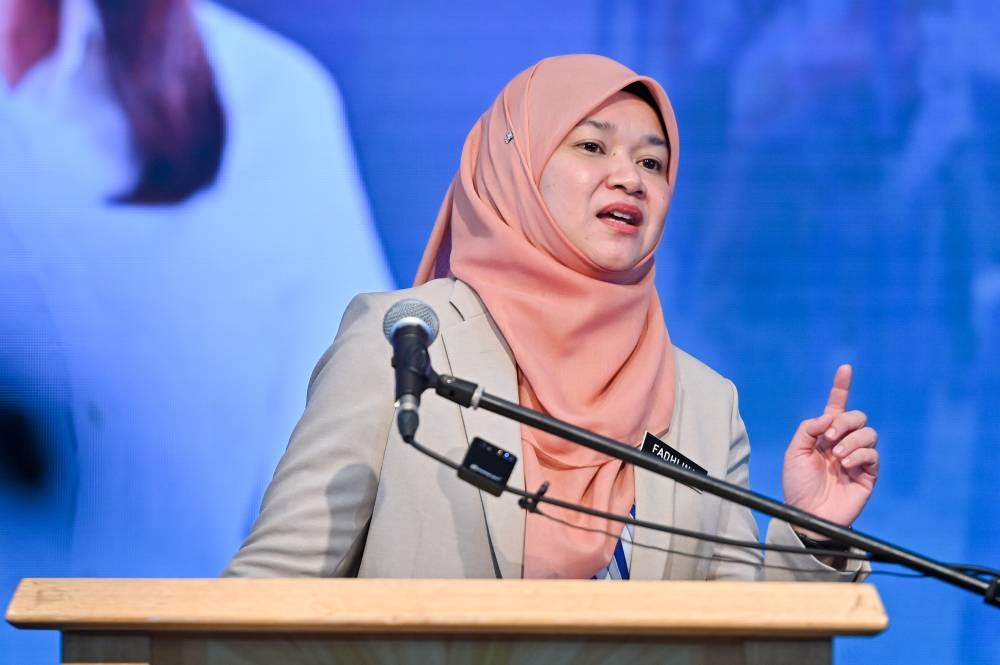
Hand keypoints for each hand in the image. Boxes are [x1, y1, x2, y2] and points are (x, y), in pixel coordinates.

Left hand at [782, 364, 878, 529]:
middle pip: (857, 416)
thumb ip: (809, 428)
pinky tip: (846, 465)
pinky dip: (859, 455)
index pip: (836, 407)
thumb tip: (829, 416)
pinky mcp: (868, 473)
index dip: (841, 387)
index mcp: (824, 435)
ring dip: (851, 440)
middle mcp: (842, 442)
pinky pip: (873, 454)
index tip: (845, 368)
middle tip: (828, 439)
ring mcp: (857, 457)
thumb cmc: (798, 484)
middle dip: (844, 422)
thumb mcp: (794, 451)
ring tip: (837, 456)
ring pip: (868, 433)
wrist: (808, 514)